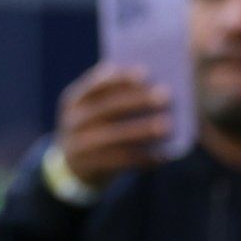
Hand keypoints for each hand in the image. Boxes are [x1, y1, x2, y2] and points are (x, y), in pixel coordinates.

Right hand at [55, 64, 174, 187]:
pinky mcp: (89, 167)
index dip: (119, 79)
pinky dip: (142, 158)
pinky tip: (163, 155)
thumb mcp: (97, 109)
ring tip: (168, 127)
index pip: (95, 85)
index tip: (146, 73)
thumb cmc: (98, 127)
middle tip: (166, 97)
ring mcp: (77, 145)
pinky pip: (118, 162)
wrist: (73, 164)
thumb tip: (156, 88)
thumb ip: (117, 97)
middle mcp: (73, 121)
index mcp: (75, 100)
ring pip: (112, 138)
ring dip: (141, 131)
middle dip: (136, 101)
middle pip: (106, 109)